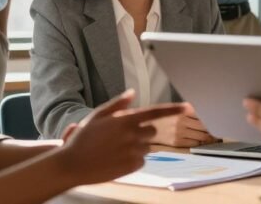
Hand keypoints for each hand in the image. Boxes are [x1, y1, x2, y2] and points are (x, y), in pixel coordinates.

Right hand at [57, 90, 183, 184]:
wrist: (72, 165)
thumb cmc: (82, 139)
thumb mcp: (97, 116)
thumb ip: (117, 104)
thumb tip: (132, 93)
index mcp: (125, 120)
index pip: (155, 112)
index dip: (173, 109)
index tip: (188, 107)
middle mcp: (132, 135)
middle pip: (152, 131)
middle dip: (142, 132)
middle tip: (123, 136)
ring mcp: (133, 152)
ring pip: (146, 147)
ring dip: (137, 146)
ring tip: (115, 149)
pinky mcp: (132, 167)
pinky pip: (141, 161)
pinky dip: (133, 159)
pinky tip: (116, 159)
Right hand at [150, 103, 217, 146]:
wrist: (142, 128)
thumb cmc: (157, 117)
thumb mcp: (171, 107)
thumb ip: (187, 108)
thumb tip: (202, 110)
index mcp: (182, 109)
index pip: (203, 114)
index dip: (212, 117)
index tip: (218, 118)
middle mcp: (182, 120)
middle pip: (205, 125)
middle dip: (212, 128)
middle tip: (218, 128)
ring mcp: (180, 133)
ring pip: (202, 136)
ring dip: (209, 136)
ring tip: (213, 136)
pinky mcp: (177, 143)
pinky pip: (194, 144)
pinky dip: (201, 143)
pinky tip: (203, 142)